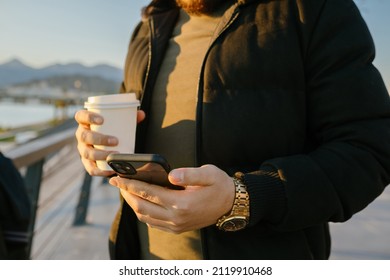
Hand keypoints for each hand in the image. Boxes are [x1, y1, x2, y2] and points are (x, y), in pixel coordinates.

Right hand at [74, 109, 144, 175]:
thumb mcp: (119, 122)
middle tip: (115, 141)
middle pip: (84, 136)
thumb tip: (141, 114)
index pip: (81, 116)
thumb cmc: (112, 129)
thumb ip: (130, 117)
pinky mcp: (87, 163)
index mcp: (86, 122)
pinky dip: (100, 171)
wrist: (107, 144)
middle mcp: (81, 135)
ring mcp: (83, 149)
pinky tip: (110, 170)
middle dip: (99, 139)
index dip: (88, 117)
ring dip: (101, 155)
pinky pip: (91, 169)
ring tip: (116, 154)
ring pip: (87, 153)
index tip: (101, 120)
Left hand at [109, 164, 234, 233]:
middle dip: (126, 194)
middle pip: (142, 207)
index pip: (148, 193)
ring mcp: (176, 225)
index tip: (116, 178)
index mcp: (182, 203)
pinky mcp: (177, 228)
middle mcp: (176, 217)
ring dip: (132, 204)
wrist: (230, 204)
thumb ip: (189, 174)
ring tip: (126, 191)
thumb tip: (170, 175)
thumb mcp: (208, 173)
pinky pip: (153, 223)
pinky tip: (140, 203)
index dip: (130, 184)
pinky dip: (142, 213)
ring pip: (145, 217)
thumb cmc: (219, 185)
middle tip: (116, 183)